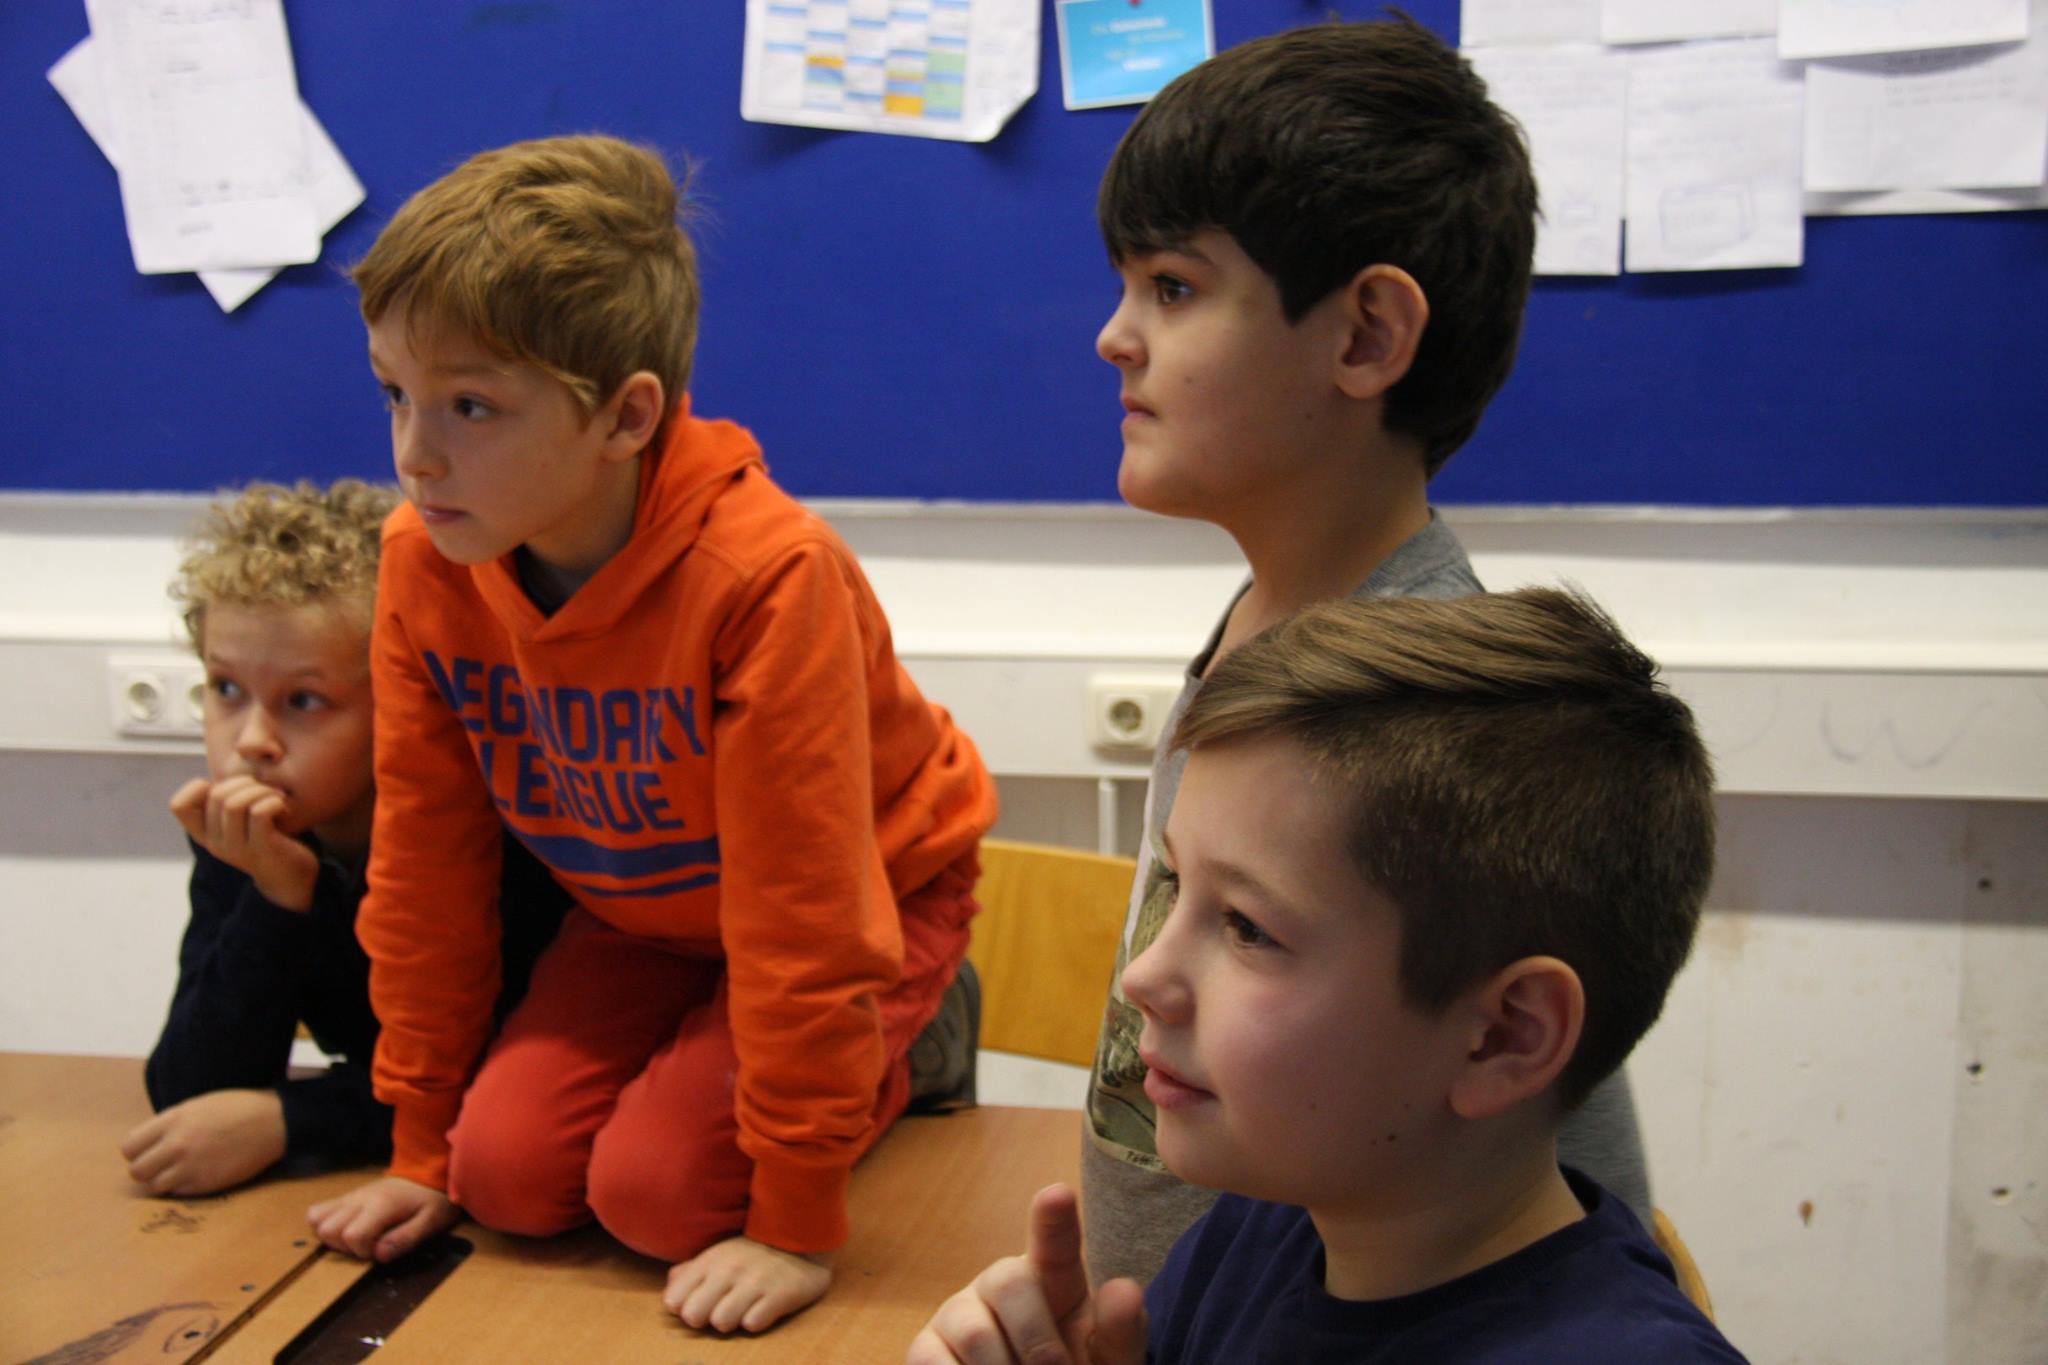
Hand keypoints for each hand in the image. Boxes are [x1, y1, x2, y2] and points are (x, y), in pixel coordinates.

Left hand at [119, 1088, 286, 1195]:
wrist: (274, 1121)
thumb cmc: (236, 1108)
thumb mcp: (197, 1105)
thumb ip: (169, 1124)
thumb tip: (150, 1144)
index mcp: (173, 1120)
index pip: (129, 1147)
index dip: (137, 1151)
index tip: (149, 1150)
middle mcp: (177, 1145)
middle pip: (137, 1171)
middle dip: (146, 1168)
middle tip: (161, 1164)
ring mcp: (191, 1166)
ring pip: (154, 1186)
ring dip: (163, 1180)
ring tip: (179, 1172)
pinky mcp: (206, 1184)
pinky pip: (178, 1193)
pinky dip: (182, 1187)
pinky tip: (197, 1175)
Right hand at [171, 775, 319, 910]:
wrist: (293, 877)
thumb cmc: (269, 838)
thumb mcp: (240, 819)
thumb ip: (226, 800)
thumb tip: (219, 776)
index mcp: (206, 834)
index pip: (178, 806)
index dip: (197, 786)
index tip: (227, 789)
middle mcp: (215, 843)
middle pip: (216, 795)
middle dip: (245, 781)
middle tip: (265, 790)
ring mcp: (236, 849)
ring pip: (234, 803)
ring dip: (261, 791)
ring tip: (277, 798)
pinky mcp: (260, 850)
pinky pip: (259, 813)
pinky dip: (274, 802)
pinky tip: (284, 808)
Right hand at [308, 1176, 458, 1262]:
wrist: (429, 1172)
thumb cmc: (432, 1198)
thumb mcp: (431, 1221)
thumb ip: (405, 1238)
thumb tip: (378, 1256)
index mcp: (381, 1204)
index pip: (352, 1235)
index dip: (363, 1251)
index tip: (381, 1249)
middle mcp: (359, 1199)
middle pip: (327, 1229)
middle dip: (344, 1247)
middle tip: (369, 1245)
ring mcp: (350, 1197)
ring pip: (317, 1220)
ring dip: (332, 1237)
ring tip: (357, 1239)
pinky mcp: (346, 1198)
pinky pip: (318, 1211)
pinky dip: (325, 1225)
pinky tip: (346, 1230)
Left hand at [664, 1235, 832, 1333]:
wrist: (801, 1236)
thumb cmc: (752, 1251)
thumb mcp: (718, 1254)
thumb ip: (690, 1271)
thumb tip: (670, 1289)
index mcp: (709, 1260)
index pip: (674, 1300)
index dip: (684, 1308)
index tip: (699, 1304)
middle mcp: (728, 1270)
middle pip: (693, 1316)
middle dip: (705, 1319)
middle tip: (720, 1310)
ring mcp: (754, 1282)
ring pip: (721, 1322)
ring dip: (731, 1322)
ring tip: (743, 1310)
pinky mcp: (779, 1295)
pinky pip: (754, 1323)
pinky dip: (756, 1321)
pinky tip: (763, 1308)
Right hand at [906, 1183, 1146, 1364]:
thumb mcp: (1106, 1361)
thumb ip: (1119, 1332)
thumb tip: (1125, 1289)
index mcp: (1055, 1278)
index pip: (1055, 1240)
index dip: (1054, 1218)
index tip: (1058, 1194)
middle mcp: (1003, 1284)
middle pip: (1009, 1282)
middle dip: (1038, 1340)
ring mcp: (960, 1313)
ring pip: (976, 1333)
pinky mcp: (926, 1347)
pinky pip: (933, 1359)